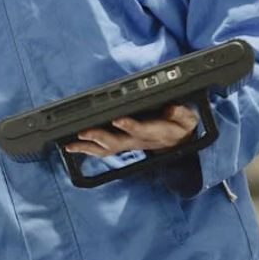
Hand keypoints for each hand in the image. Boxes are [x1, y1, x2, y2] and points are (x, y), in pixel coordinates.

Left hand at [63, 104, 198, 156]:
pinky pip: (103, 150)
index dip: (129, 125)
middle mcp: (138, 141)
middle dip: (99, 137)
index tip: (117, 119)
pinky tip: (72, 147)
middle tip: (83, 132)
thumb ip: (181, 114)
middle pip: (116, 143)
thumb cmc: (180, 127)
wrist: (179, 141)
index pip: (140, 130)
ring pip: (106, 149)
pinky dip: (87, 149)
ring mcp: (128, 144)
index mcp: (155, 132)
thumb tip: (171, 109)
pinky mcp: (122, 144)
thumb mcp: (188, 119)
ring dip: (87, 147)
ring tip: (70, 145)